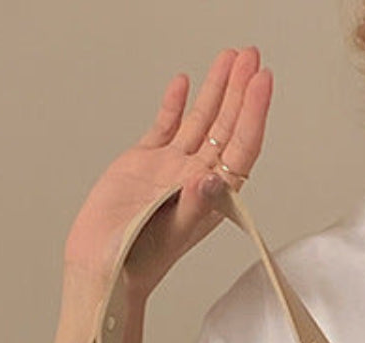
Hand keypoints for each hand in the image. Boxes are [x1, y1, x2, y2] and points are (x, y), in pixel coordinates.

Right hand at [63, 48, 272, 299]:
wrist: (103, 265)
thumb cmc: (140, 260)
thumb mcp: (171, 233)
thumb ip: (195, 205)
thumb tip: (213, 178)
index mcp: (212, 195)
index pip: (241, 147)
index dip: (254, 112)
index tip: (262, 81)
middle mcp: (196, 177)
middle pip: (226, 125)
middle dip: (239, 89)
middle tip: (251, 56)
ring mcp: (172, 167)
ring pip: (200, 120)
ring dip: (215, 89)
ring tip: (229, 57)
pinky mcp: (145, 162)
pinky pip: (166, 126)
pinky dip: (175, 104)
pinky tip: (185, 82)